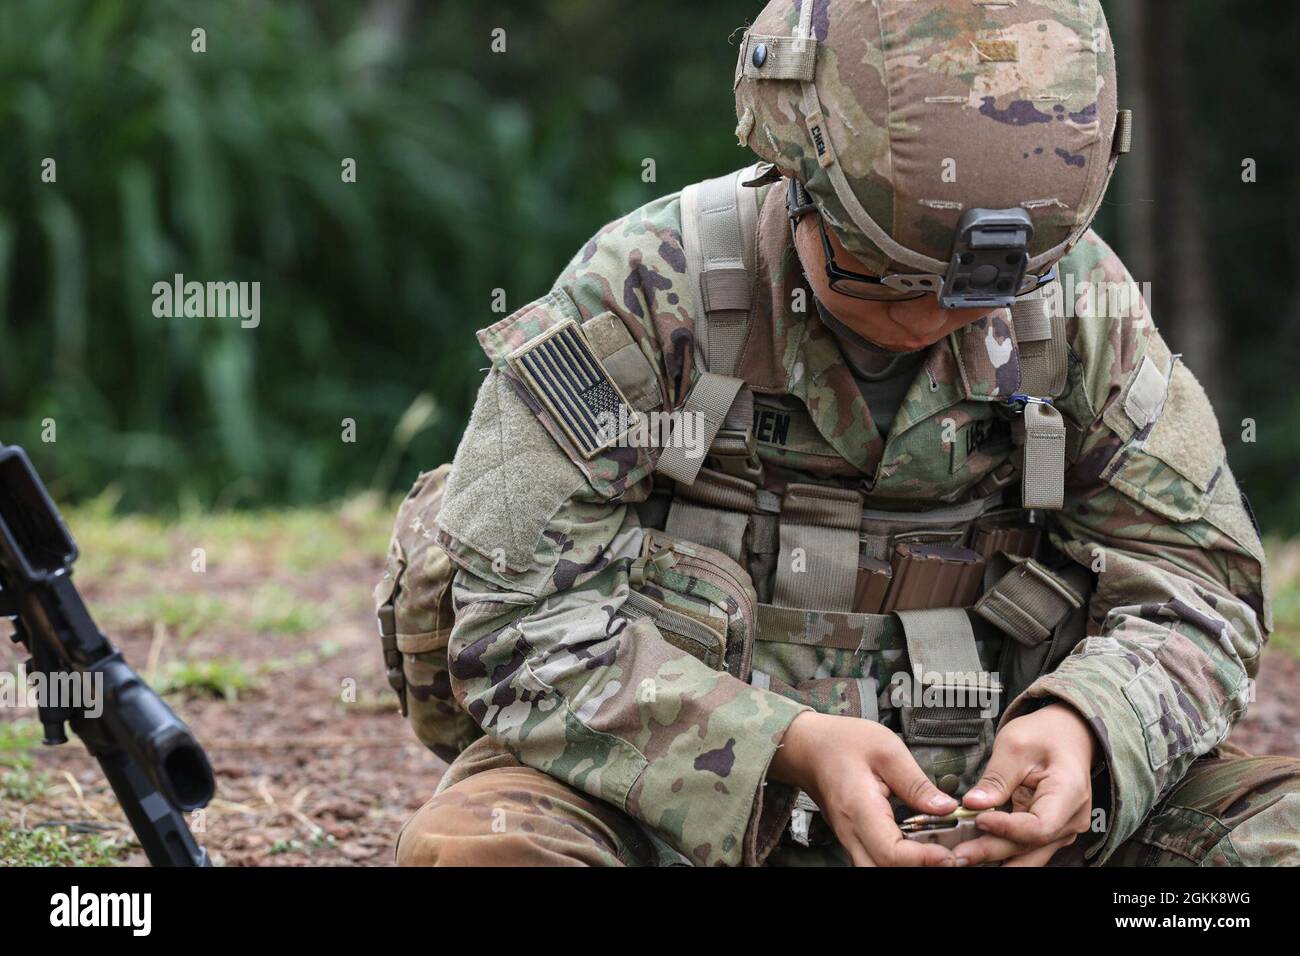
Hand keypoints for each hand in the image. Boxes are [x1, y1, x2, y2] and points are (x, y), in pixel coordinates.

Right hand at [769, 711, 959, 866]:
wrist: (806, 746)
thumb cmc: (840, 742)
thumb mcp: (886, 749)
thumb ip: (916, 782)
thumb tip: (945, 808)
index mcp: (859, 808)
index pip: (891, 852)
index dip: (923, 859)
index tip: (949, 853)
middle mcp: (850, 831)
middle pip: (884, 871)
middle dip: (918, 869)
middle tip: (947, 855)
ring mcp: (849, 838)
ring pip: (877, 870)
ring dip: (907, 866)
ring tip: (935, 851)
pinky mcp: (853, 838)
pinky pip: (875, 861)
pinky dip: (898, 860)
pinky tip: (918, 847)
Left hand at [954, 703, 1097, 866]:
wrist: (1066, 736)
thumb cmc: (1044, 736)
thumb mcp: (1015, 746)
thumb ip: (996, 778)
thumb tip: (972, 804)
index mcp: (1069, 792)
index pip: (1039, 825)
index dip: (1007, 828)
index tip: (978, 819)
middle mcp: (1072, 819)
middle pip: (1030, 845)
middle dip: (992, 851)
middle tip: (959, 853)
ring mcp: (1063, 830)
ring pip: (1028, 853)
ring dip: (996, 858)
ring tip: (964, 857)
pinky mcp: (1051, 833)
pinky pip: (1027, 849)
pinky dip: (1003, 852)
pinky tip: (978, 852)